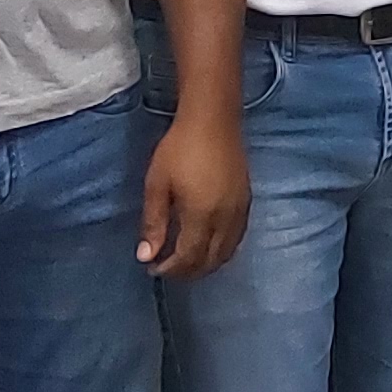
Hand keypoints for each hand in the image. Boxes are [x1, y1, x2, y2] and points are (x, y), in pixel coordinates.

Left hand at [138, 107, 248, 278]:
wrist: (213, 120)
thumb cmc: (179, 149)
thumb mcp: (157, 185)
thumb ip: (153, 223)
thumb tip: (145, 256)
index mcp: (201, 216)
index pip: (188, 258)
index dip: (170, 270)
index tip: (153, 268)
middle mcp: (225, 220)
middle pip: (210, 260)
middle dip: (188, 271)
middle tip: (167, 269)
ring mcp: (239, 212)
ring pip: (226, 253)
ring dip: (206, 263)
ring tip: (186, 261)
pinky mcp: (246, 203)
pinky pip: (236, 238)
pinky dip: (222, 250)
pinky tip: (209, 244)